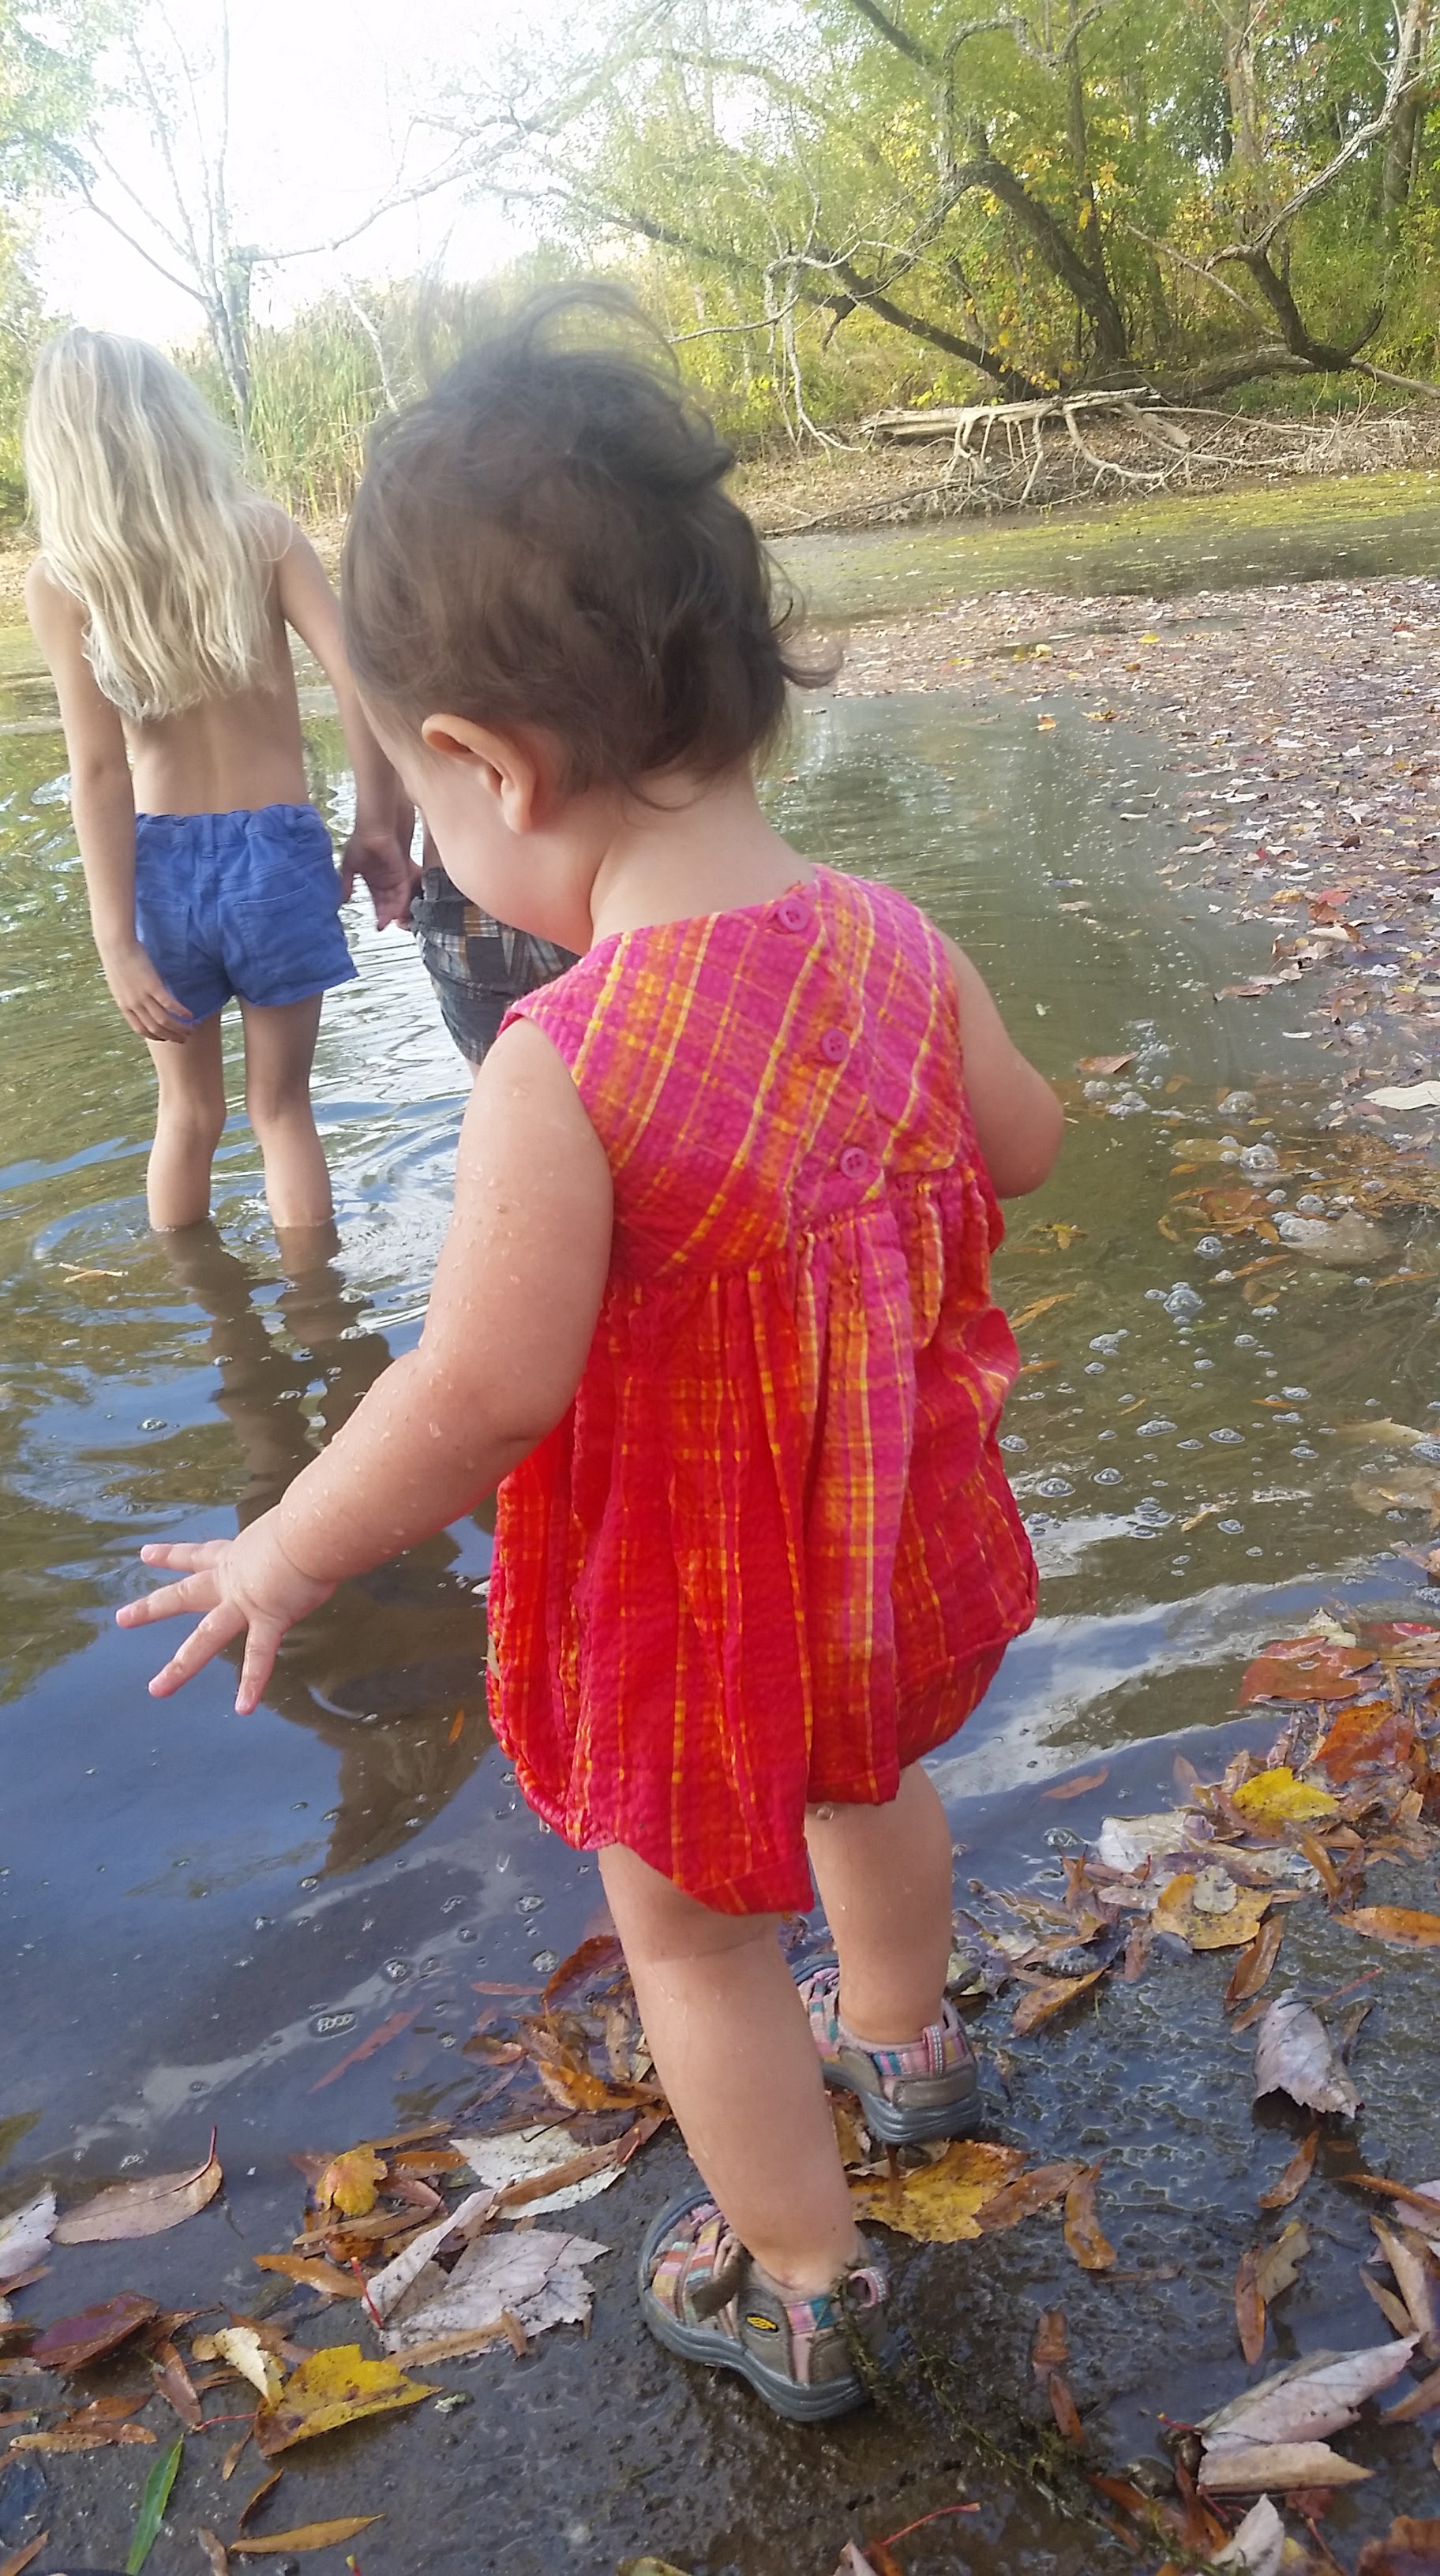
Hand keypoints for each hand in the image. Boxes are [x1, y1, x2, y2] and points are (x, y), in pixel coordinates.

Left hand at [102, 942, 193, 1043]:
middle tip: (183, 1039)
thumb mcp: (121, 982)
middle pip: (155, 1029)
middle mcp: (133, 1005)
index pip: (141, 1029)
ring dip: (179, 1028)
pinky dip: (181, 1012)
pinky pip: (169, 1004)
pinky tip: (190, 1015)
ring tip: (190, 1030)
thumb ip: (130, 993)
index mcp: (124, 1005)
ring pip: (164, 1021)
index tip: (165, 1038)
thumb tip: (139, 996)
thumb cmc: (117, 958)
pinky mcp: (153, 986)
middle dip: (171, 1036)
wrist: (115, 945)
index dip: (155, 1036)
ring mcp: (143, 996)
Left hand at [117, 1509, 335, 1711]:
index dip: (171, 1555)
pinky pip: (259, 1655)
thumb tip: (317, 1520)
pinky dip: (253, 1682)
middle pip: (184, 1594)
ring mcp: (245, 1603)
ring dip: (180, 1666)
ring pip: (205, 1638)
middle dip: (151, 1607)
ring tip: (157, 1689)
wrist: (311, 1528)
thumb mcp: (292, 1522)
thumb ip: (296, 1527)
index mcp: (237, 1554)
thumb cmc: (310, 1519)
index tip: (145, 1555)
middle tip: (122, 1618)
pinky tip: (243, 1707)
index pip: (198, 1554)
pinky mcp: (269, 1619)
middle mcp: (232, 1579)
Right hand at [340, 827, 420, 930]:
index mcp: (374, 879)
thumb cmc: (362, 838)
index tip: (377, 927)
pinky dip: (402, 901)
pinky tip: (398, 911)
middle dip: (388, 916)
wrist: (375, 823)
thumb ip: (346, 883)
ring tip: (393, 923)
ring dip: (397, 912)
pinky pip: (405, 890)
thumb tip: (341, 900)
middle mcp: (387, 879)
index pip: (378, 901)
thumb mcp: (350, 865)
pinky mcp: (404, 870)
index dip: (378, 914)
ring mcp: (396, 875)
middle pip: (390, 903)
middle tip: (386, 927)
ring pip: (399, 899)